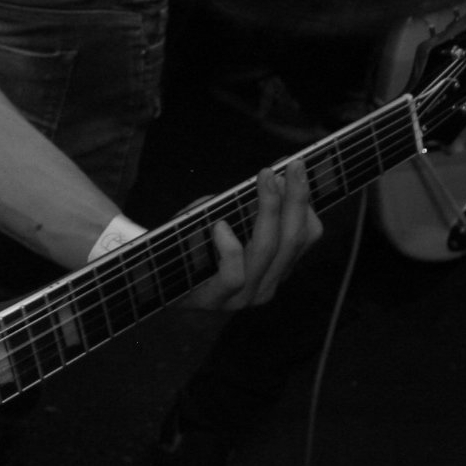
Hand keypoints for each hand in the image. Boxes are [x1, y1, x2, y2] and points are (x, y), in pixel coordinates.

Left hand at [182, 165, 319, 311]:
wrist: (159, 284)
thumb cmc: (194, 247)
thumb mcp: (225, 223)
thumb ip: (244, 207)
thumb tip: (270, 177)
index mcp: (276, 266)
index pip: (307, 235)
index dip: (305, 202)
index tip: (296, 169)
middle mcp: (267, 283)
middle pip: (292, 239)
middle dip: (296, 198)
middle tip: (294, 165)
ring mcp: (243, 295)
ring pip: (268, 250)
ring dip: (270, 209)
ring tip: (266, 177)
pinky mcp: (216, 300)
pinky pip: (234, 274)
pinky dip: (230, 247)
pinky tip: (220, 226)